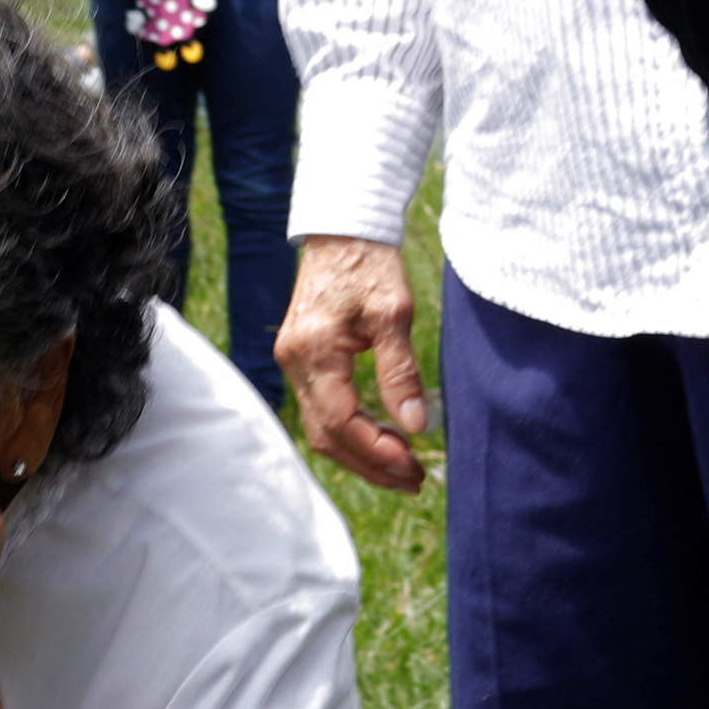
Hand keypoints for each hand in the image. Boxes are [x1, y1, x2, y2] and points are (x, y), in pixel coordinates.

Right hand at [278, 234, 435, 490]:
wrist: (343, 229)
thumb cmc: (370, 264)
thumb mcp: (394, 314)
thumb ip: (400, 372)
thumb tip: (415, 426)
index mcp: (313, 352)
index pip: (341, 421)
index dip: (376, 451)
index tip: (413, 466)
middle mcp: (294, 362)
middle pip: (326, 436)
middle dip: (370, 464)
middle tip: (413, 479)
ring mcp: (293, 362)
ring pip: (321, 428)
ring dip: (361, 453)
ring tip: (403, 467)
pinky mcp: (302, 360)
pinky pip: (321, 410)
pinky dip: (351, 432)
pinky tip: (383, 438)